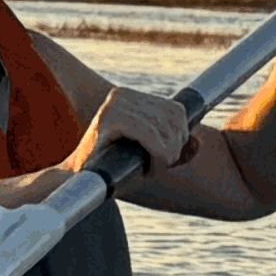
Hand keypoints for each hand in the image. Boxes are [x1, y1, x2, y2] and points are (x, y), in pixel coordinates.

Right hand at [77, 80, 202, 177]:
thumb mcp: (149, 153)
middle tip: (158, 166)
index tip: (168, 157)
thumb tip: (198, 142)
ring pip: (166, 128)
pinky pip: (151, 135)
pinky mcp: (110, 119)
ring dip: (167, 155)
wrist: (77, 180)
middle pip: (175, 118)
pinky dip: (158, 154)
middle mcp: (122, 94)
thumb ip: (174, 145)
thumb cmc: (114, 169)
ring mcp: (114, 104)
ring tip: (150, 168)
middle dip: (175, 147)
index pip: (177, 110)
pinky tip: (149, 168)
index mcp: (129, 96)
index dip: (180, 137)